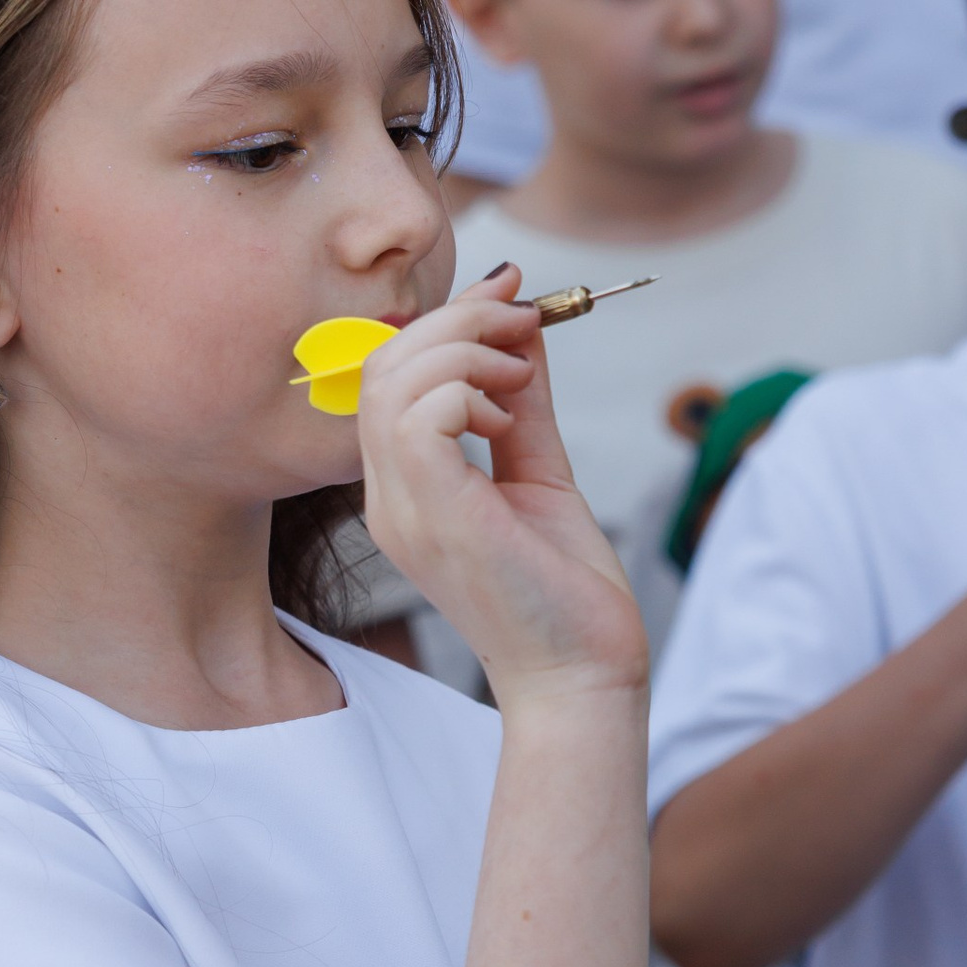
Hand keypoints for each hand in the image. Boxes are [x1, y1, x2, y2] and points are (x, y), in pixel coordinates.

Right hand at [353, 269, 645, 709]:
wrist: (584, 672)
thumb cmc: (564, 588)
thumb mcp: (539, 470)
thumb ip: (522, 402)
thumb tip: (524, 327)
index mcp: (404, 488)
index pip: (387, 375)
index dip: (443, 320)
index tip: (511, 293)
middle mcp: (389, 498)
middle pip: (381, 365)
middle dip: (455, 319)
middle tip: (524, 322)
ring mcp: (404, 510)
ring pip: (393, 381)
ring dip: (465, 350)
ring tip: (520, 377)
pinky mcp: (435, 517)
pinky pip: (418, 418)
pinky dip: (468, 392)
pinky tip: (506, 418)